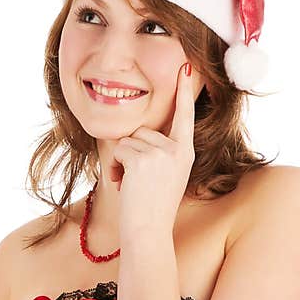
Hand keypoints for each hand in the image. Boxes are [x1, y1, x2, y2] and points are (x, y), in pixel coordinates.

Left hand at [108, 62, 196, 241]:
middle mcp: (177, 150)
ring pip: (128, 140)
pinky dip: (113, 166)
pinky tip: (121, 184)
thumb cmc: (152, 208)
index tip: (186, 67)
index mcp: (185, 153)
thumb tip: (136, 134)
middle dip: (129, 151)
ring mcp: (162, 153)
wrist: (149, 231)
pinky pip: (119, 149)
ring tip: (127, 183)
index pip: (184, 117)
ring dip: (119, 161)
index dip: (184, 92)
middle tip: (131, 178)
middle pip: (142, 130)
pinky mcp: (143, 159)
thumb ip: (159, 152)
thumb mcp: (165, 175)